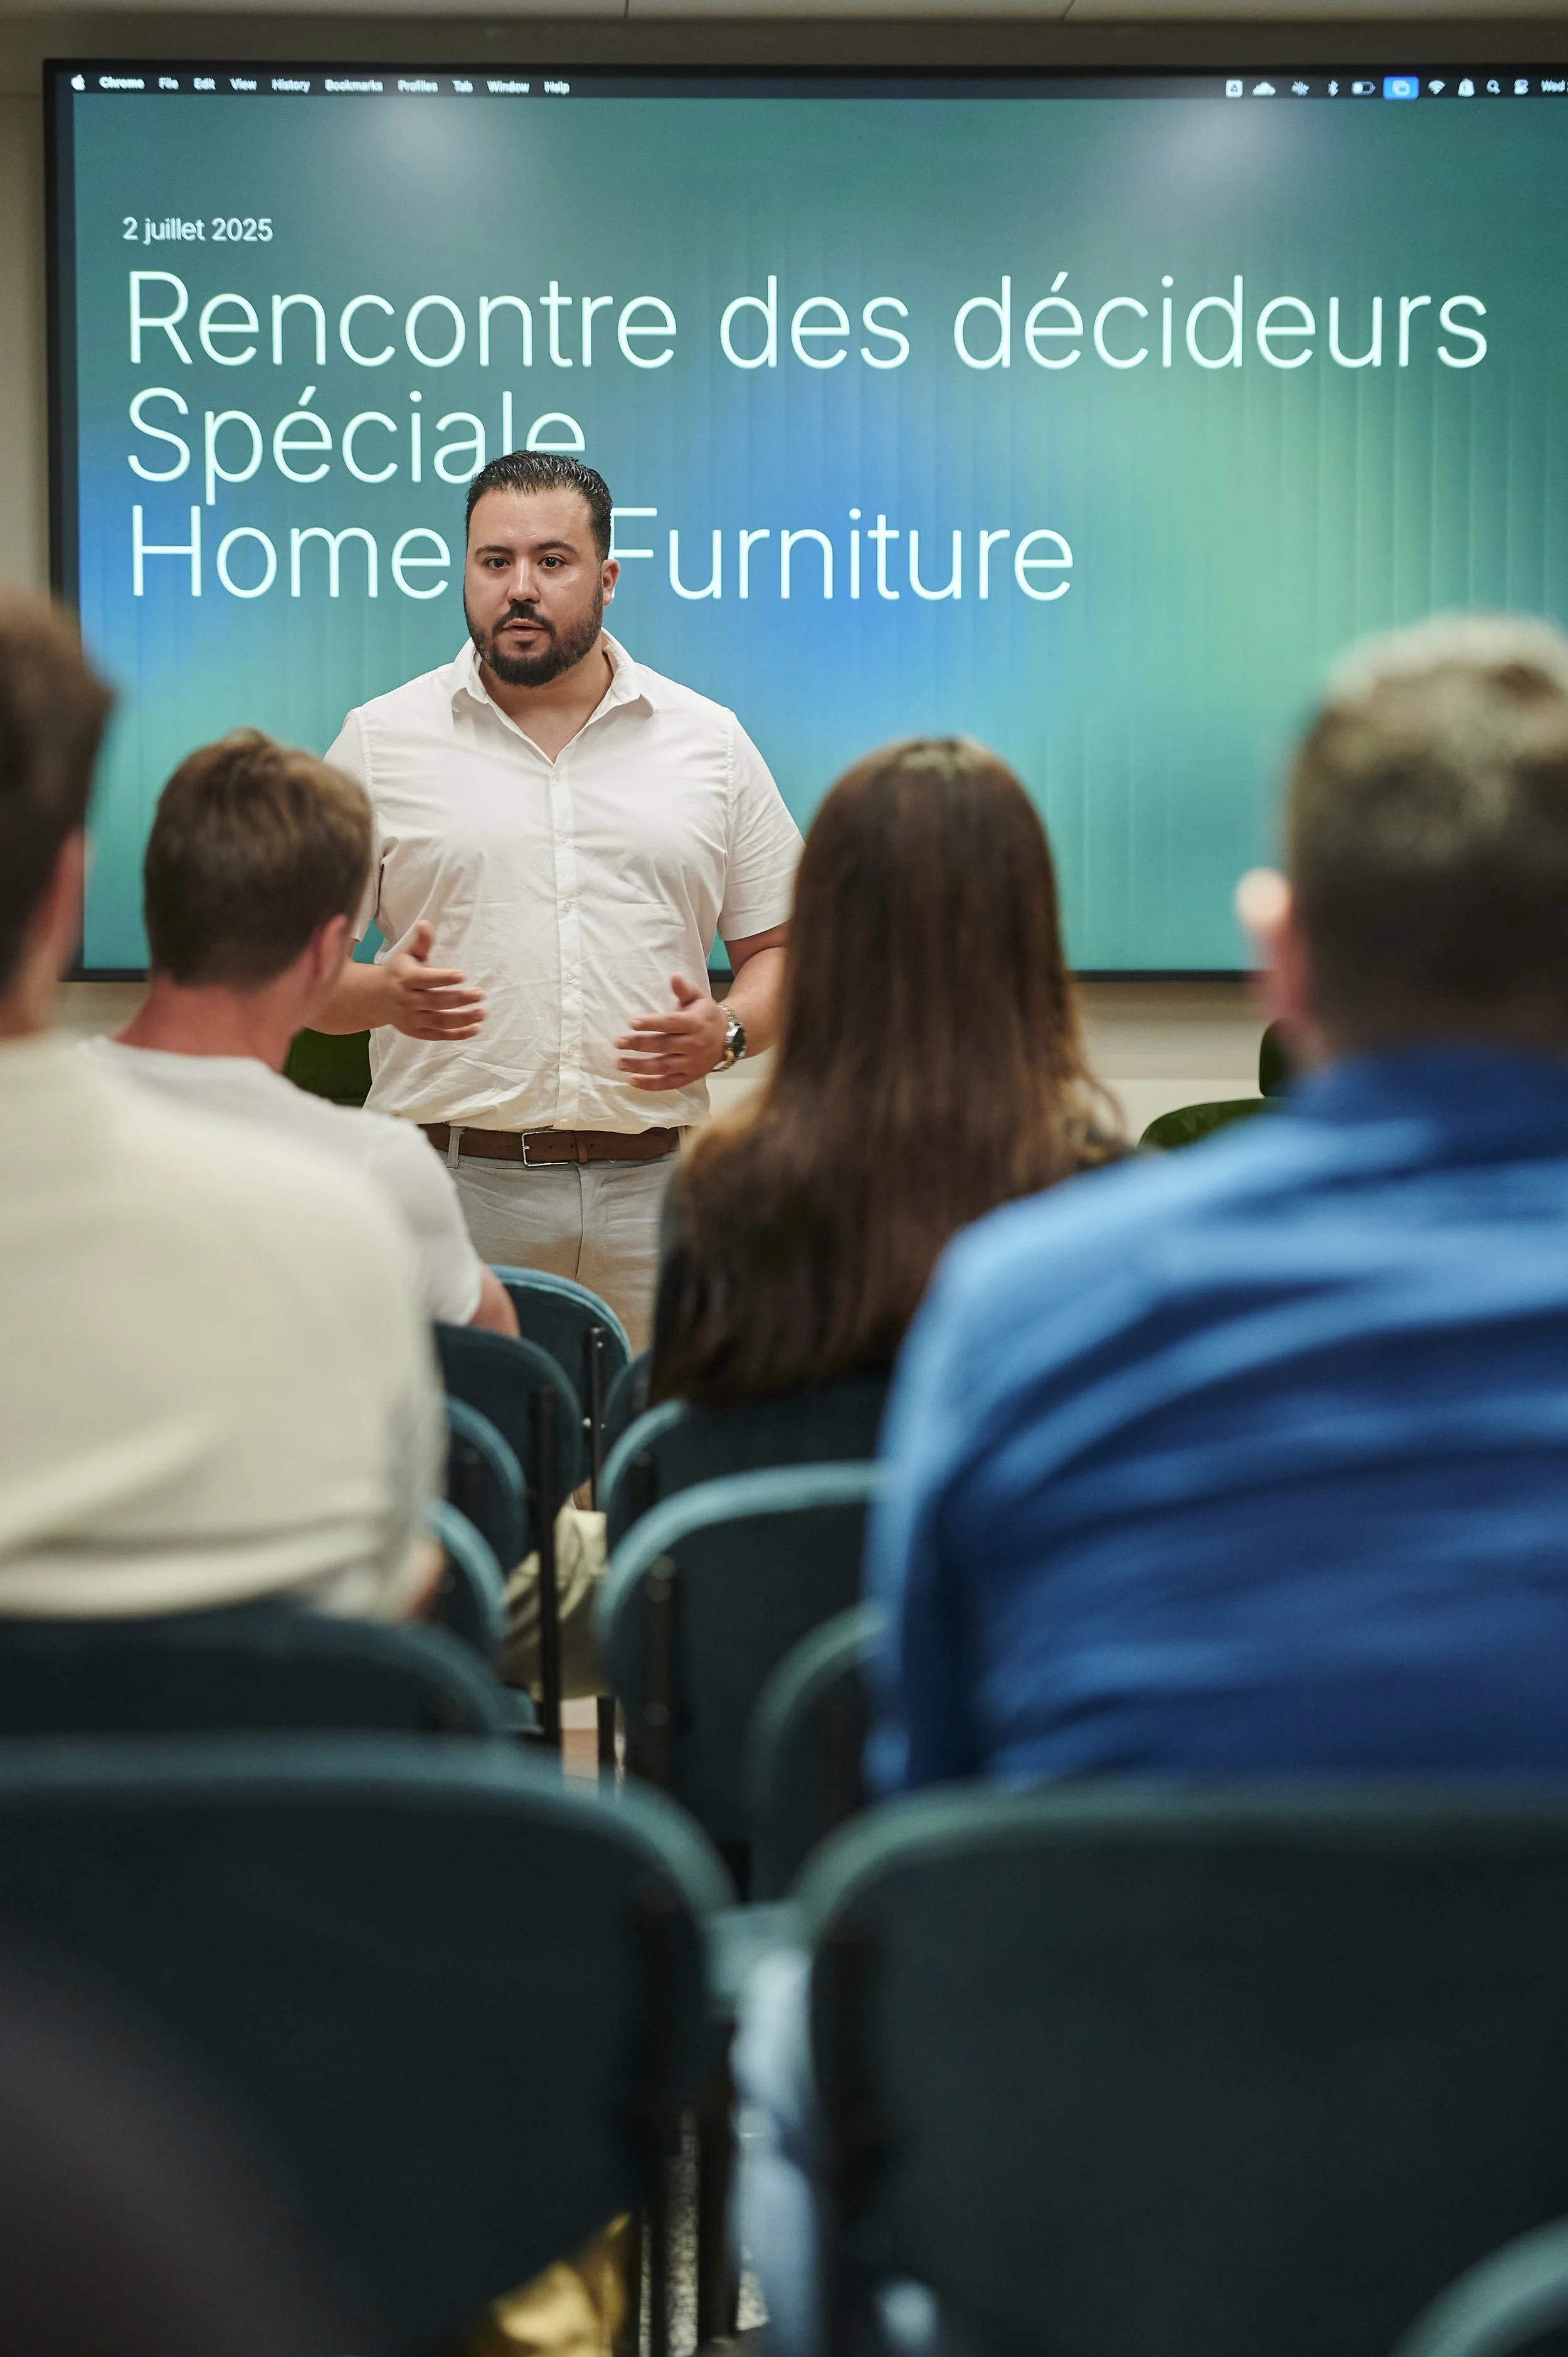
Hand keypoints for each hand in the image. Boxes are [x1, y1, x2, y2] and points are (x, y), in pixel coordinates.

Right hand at [378, 920, 485, 1041]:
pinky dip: (458, 1034)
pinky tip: (476, 1028)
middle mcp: (407, 1000)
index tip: (463, 975)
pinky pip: (439, 1035)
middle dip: (459, 999)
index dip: (444, 978)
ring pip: (439, 1021)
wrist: (376, 998)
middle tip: (480, 994)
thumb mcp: (407, 955)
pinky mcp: (417, 1032)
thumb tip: (426, 923)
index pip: (425, 979)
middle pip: (435, 1002)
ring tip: (483, 1012)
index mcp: (405, 979)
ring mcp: (411, 1019)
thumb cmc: (399, 972)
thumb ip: (421, 942)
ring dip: (463, 1019)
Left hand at [616, 973, 726, 1091]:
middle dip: (639, 1044)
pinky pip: (669, 1083)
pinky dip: (651, 1084)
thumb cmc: (707, 1016)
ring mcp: (692, 1063)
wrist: (730, 1039)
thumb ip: (684, 989)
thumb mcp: (699, 998)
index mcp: (694, 1023)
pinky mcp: (691, 1077)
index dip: (650, 1023)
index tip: (631, 1022)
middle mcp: (694, 1045)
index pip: (670, 1023)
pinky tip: (633, 1081)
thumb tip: (674, 976)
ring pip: (664, 1066)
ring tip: (620, 1063)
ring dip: (640, 1066)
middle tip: (619, 1042)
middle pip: (663, 1045)